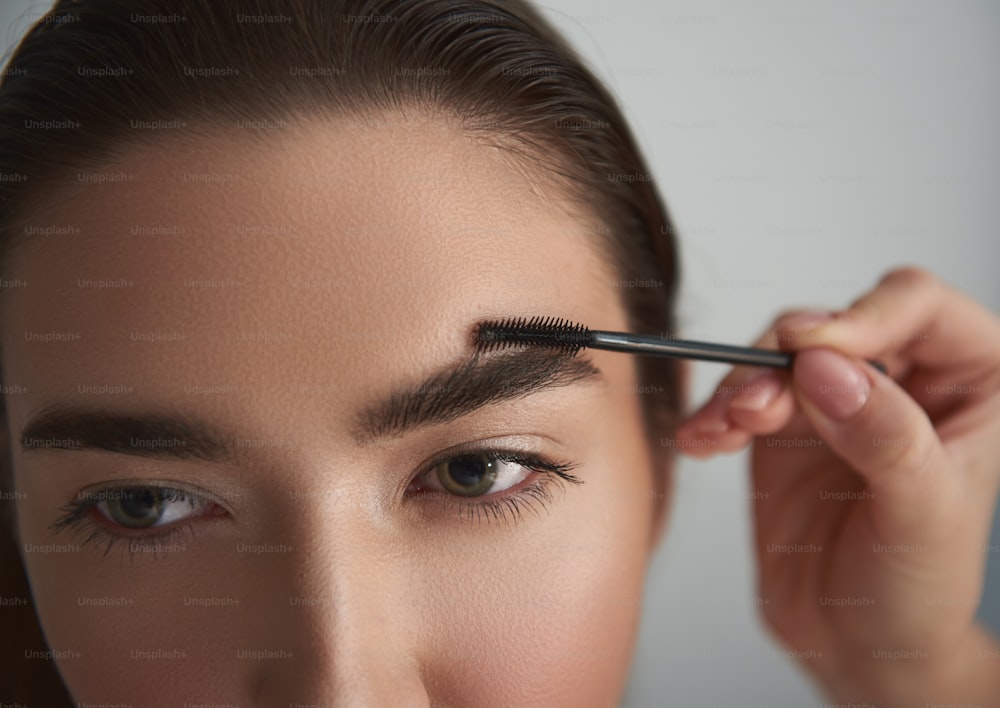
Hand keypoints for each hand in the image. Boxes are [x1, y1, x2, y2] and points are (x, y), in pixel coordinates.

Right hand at [674, 267, 999, 705]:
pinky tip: (704, 441)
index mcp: (970, 383)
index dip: (862, 317)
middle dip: (785, 360)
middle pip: (833, 325)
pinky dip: (715, 412)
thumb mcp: (920, 515)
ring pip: (779, 354)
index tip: (810, 352)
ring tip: (724, 430)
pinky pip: (742, 392)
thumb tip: (826, 367)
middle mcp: (903, 380)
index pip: (917, 306)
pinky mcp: (785, 427)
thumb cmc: (916, 588)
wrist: (856, 643)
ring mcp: (838, 401)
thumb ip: (884, 437)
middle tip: (755, 408)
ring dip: (742, 385)